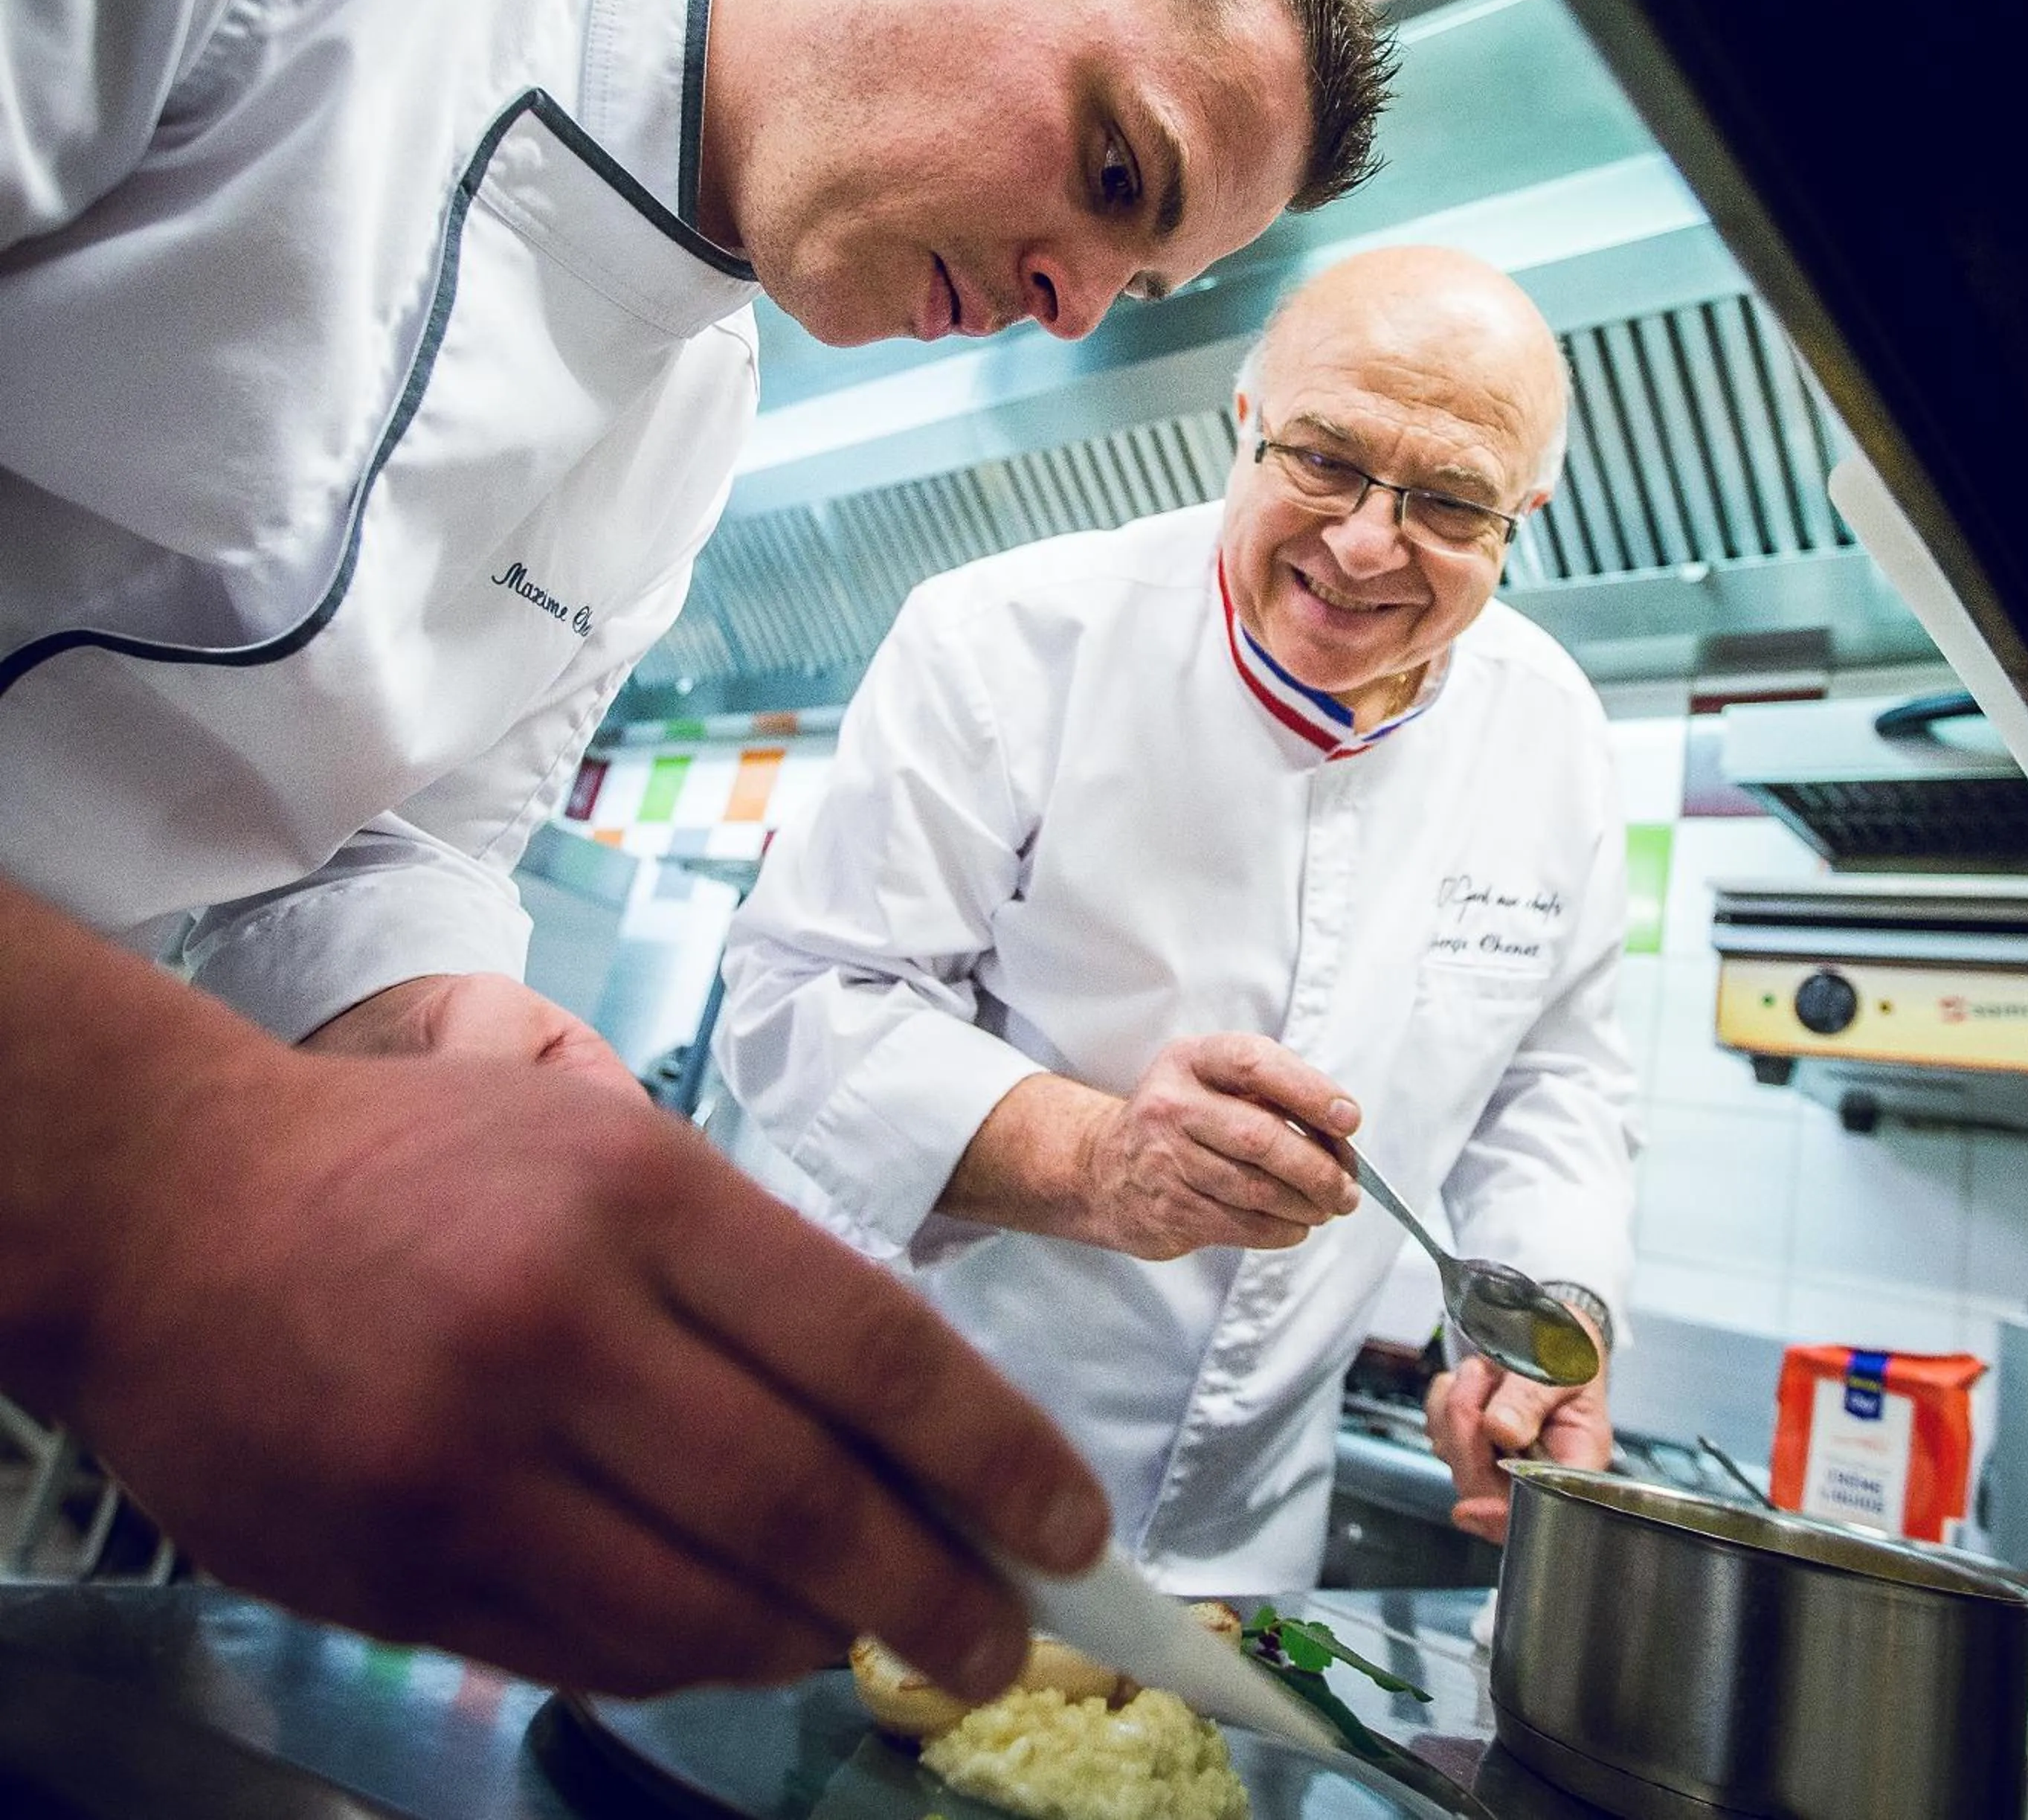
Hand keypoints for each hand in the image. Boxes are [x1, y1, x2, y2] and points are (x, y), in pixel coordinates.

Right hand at [2, 883, 1106, 1700]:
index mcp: (640, 1194)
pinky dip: (693, 1662)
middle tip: (1007, 1641)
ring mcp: (466, 1464)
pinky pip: (591, 1656)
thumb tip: (909, 1438)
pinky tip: (740, 1639)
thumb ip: (748, 1278)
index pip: (868, 1346)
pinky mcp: (390, 1571)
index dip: (993, 1452)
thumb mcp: (606, 1145)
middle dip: (938, 1592)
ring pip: (703, 1611)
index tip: (1075, 1528)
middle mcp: (560, 1327)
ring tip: (872, 1637)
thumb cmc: (426, 1162)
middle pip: (805, 1502)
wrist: (173, 1210)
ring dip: (817, 1641)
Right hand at [1076, 1033, 1359, 1260]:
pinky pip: (1242, 1225)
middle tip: (1348, 1187)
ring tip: (1328, 1207)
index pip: (1255, 1064)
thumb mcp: (1211, 1082)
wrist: (1102, 1166)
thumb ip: (1270, 1093)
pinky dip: (1281, 1230)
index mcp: (1191, 1060)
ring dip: (1306, 1205)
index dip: (1310, 1091)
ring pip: (1256, 1190)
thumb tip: (1341, 1128)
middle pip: (1261, 1138)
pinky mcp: (1168, 1209)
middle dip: (1319, 1168)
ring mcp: (1165, 1160)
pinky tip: (1294, 1225)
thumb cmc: (1180, 1120)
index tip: (1349, 1119)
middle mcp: (1172, 1105)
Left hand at [1424, 1339, 1612, 1543]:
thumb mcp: (1564, 1364)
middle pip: (1482, 1485)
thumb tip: (1503, 1432)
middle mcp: (1535, 1469)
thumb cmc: (1570, 1347)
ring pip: (1454, 1455)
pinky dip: (1444, 1400)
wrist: (1548, 1324)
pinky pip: (1437, 1430)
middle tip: (1482, 1376)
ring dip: (1458, 1405)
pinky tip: (1471, 1380)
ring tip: (1487, 1371)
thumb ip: (1534, 1397)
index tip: (1473, 1508)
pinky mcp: (1470, 1439)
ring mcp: (1497, 1456)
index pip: (1539, 1508)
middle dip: (1469, 1430)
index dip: (1501, 1515)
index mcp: (1574, 1462)